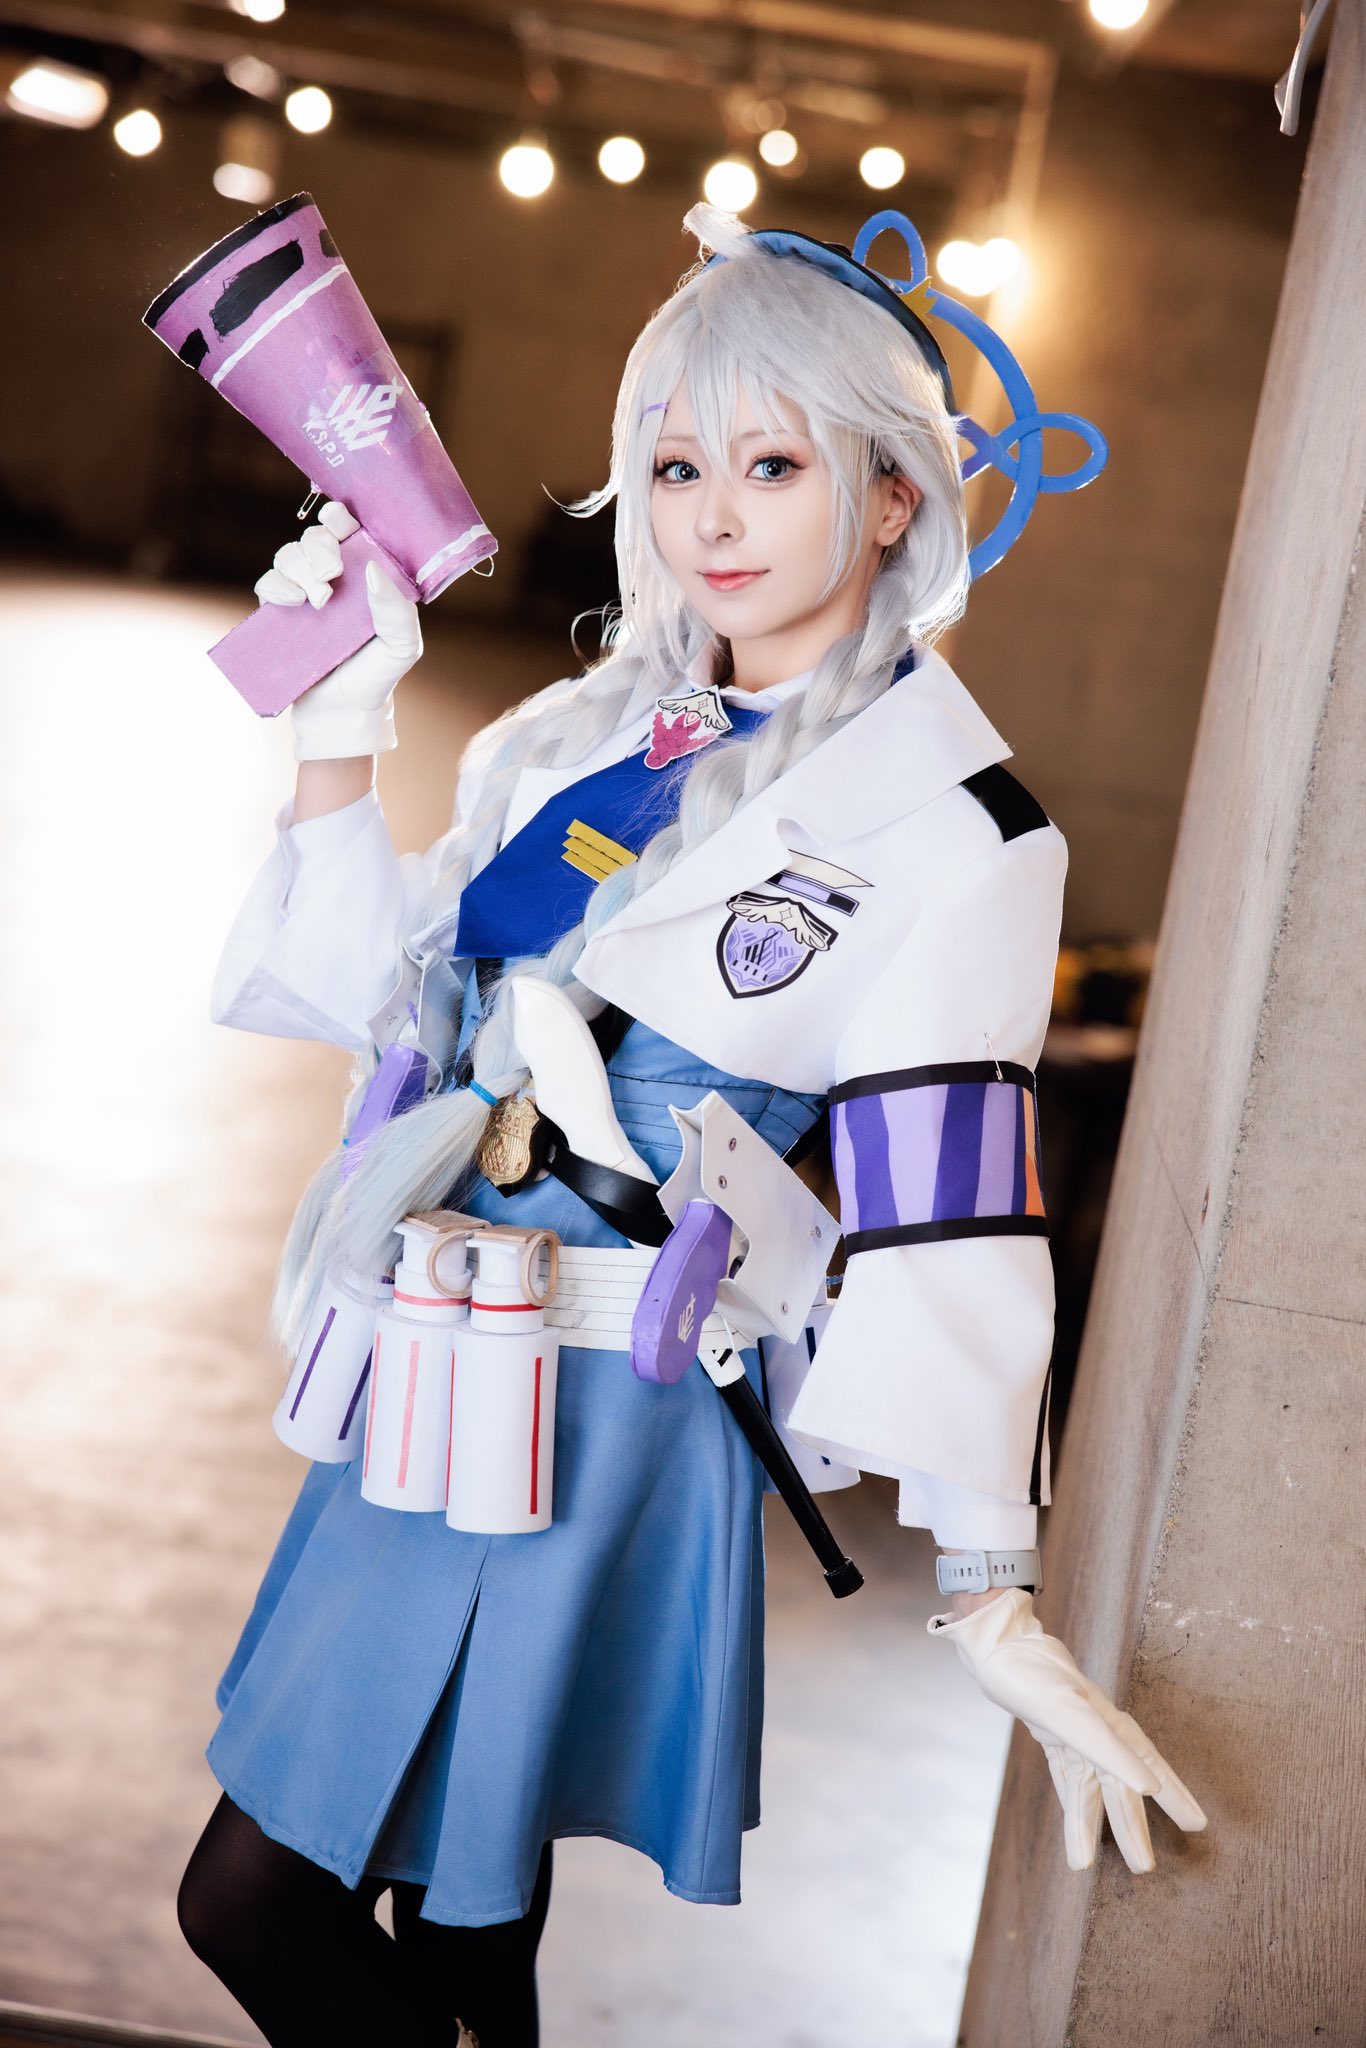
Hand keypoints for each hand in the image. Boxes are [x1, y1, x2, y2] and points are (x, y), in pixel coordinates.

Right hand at [254, 500, 422, 760]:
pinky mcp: (279, 613)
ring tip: (317, 602)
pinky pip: (267, 582)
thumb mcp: (401, 646)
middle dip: (320, 548)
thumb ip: (397, 610)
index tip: (340, 522)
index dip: (339, 518)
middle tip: (333, 575)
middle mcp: (332, 579)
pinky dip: (276, 585)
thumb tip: (372, 569)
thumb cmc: (376, 677)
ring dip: (300, 568)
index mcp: (363, 576)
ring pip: (288, 555)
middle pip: (314, 537)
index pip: (348, 532)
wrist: (340, 713)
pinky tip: (292, 603)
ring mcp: (303, 594)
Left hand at [928, 1588, 1206, 1872]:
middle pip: (1118, 1789)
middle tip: (1144, 1867)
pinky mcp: (1053, 1737)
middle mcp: (1099, 1734)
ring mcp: (1075, 1736)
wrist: (998, 1645)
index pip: (1149, 1770)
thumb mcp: (1070, 1714)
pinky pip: (1068, 1779)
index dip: (1174, 1797)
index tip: (1198, 1826)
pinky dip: (1072, 1804)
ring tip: (1082, 1864)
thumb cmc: (1035, 1674)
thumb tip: (1147, 1785)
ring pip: (1089, 1790)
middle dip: (1131, 1828)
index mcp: (1110, 1727)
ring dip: (1090, 1825)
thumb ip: (1109, 1750)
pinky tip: (1076, 1827)